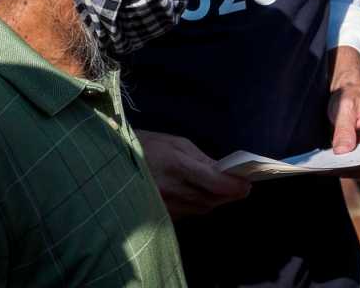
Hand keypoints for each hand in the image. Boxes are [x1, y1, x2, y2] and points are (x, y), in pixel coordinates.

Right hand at [137, 129, 251, 216]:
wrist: (113, 162)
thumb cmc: (148, 146)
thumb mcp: (176, 144)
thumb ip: (202, 159)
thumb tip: (225, 172)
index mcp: (176, 165)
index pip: (213, 181)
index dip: (233, 185)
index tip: (247, 184)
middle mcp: (171, 189)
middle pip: (211, 199)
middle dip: (228, 194)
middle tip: (242, 186)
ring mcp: (164, 205)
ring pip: (201, 208)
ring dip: (214, 199)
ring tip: (222, 188)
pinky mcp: (159, 215)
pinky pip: (187, 213)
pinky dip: (197, 205)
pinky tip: (197, 194)